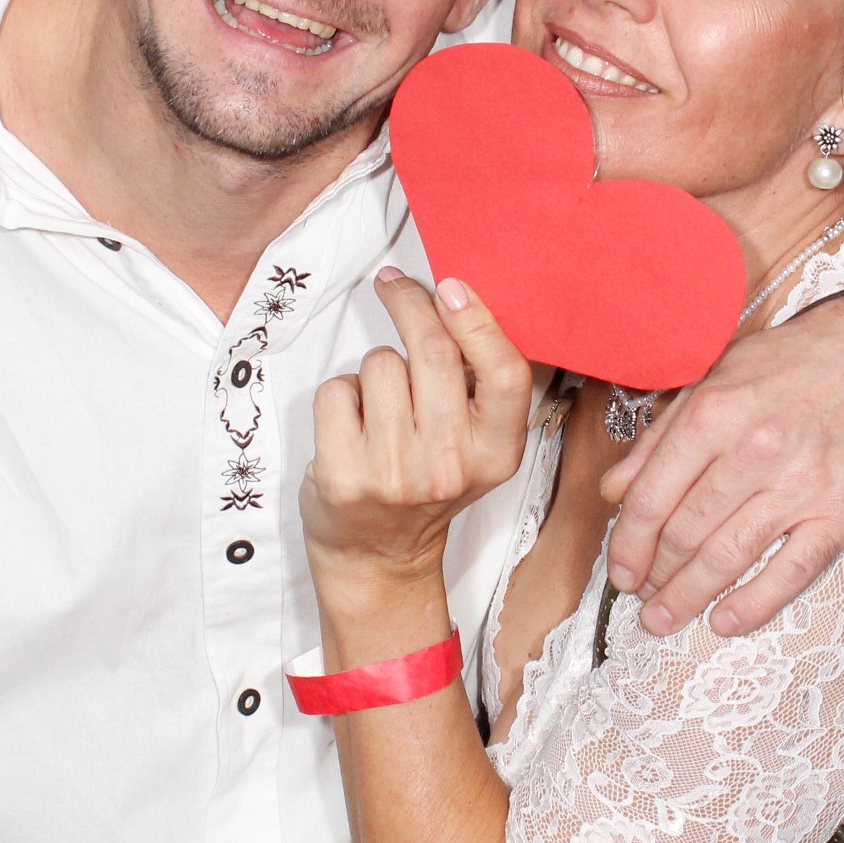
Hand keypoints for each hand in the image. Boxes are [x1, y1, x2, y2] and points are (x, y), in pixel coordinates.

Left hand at [302, 270, 534, 593]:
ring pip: (381, 364)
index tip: (452, 287)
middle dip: (410, 304)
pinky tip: (352, 426)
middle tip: (395, 286)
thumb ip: (479, 387)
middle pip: (433, 353)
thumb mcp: (476, 447)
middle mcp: (450, 466)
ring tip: (380, 406)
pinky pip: (337, 389)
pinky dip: (340, 394)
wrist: (378, 556)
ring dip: (376, 368)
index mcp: (496, 453)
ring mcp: (394, 474)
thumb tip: (460, 299)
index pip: (505, 373)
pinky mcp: (343, 476)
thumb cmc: (424, 485)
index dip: (479, 322)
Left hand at [602, 273, 843, 635]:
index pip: (651, 495)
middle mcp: (755, 449)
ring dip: (690, 596)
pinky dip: (754, 604)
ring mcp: (802, 484)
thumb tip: (616, 487)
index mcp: (716, 411)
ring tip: (667, 618)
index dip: (627, 541)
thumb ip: (664, 433)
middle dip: (655, 575)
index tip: (619, 567)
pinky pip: (791, 572)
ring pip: (729, 556)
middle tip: (642, 597)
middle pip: (685, 532)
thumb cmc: (806, 358)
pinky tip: (726, 620)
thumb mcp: (722, 373)